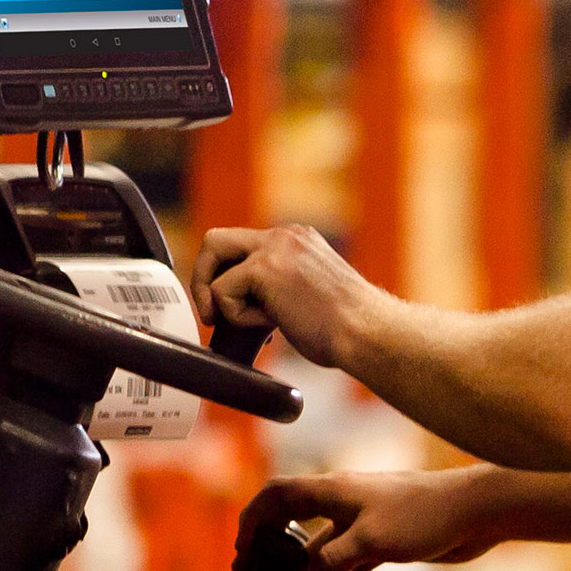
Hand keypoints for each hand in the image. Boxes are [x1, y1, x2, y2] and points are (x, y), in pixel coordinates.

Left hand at [193, 222, 375, 370]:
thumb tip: (245, 302)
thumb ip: (277, 286)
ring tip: (252, 323)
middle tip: (212, 315)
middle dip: (204, 278)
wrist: (366, 333)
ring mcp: (274, 248)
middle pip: (216, 240)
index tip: (229, 308)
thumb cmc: (343, 329)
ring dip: (220, 298)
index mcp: (295, 240)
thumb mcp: (307, 293)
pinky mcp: (265, 268)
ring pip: (212, 256)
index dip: (225, 275)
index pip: (240, 245)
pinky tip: (271, 325)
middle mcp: (284, 236)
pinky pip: (222, 291)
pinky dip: (237, 316)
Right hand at [233, 468, 495, 570]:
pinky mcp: (382, 541)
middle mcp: (343, 503)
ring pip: (319, 546)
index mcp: (334, 490)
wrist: (474, 511)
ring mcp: (363, 522)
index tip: (241, 551)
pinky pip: (344, 561)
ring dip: (300, 570)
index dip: (252, 518)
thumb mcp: (371, 540)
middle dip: (270, 547)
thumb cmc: (423, 513)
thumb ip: (333, 560)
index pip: (278, 495)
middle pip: (294, 521)